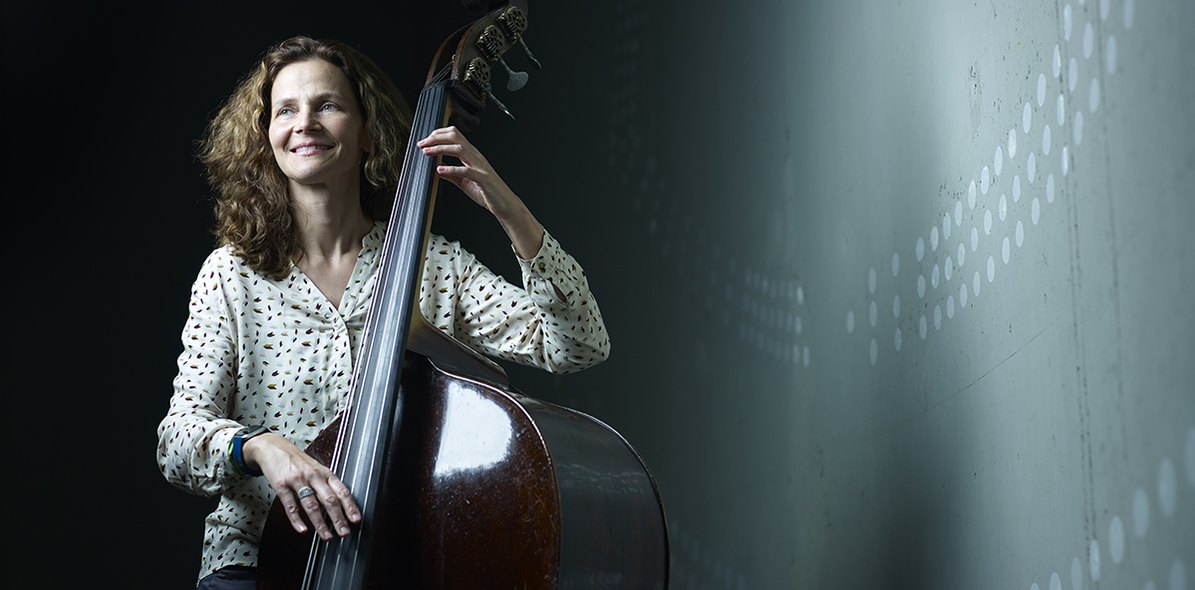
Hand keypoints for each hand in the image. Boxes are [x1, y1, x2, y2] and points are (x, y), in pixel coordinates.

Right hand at [243, 433, 361, 540]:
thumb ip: (327, 484)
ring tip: (326, 536)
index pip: (342, 491)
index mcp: (325, 473)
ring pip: (311, 505)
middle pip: (329, 499)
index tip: (356, 519)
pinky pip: (291, 505)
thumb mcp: (316, 468)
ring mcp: (297, 480)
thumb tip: (341, 504)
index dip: (350, 506)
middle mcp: (313, 476)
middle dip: (338, 518)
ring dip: (320, 523)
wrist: (273, 447)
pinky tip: (303, 530)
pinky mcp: (281, 485)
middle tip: (345, 533)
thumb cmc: (297, 461)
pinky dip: (297, 519)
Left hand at [417, 126, 544, 257]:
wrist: (505, 205)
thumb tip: (438, 169)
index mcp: (472, 156)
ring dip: (441, 149)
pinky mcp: (483, 179)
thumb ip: (452, 175)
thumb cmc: (487, 193)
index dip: (438, 135)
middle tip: (422, 143)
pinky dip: (452, 168)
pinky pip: (466, 170)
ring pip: (460, 149)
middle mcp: (476, 157)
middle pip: (456, 137)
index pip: (455, 136)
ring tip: (427, 152)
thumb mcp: (464, 183)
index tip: (424, 141)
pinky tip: (440, 169)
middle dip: (436, 137)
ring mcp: (480, 167)